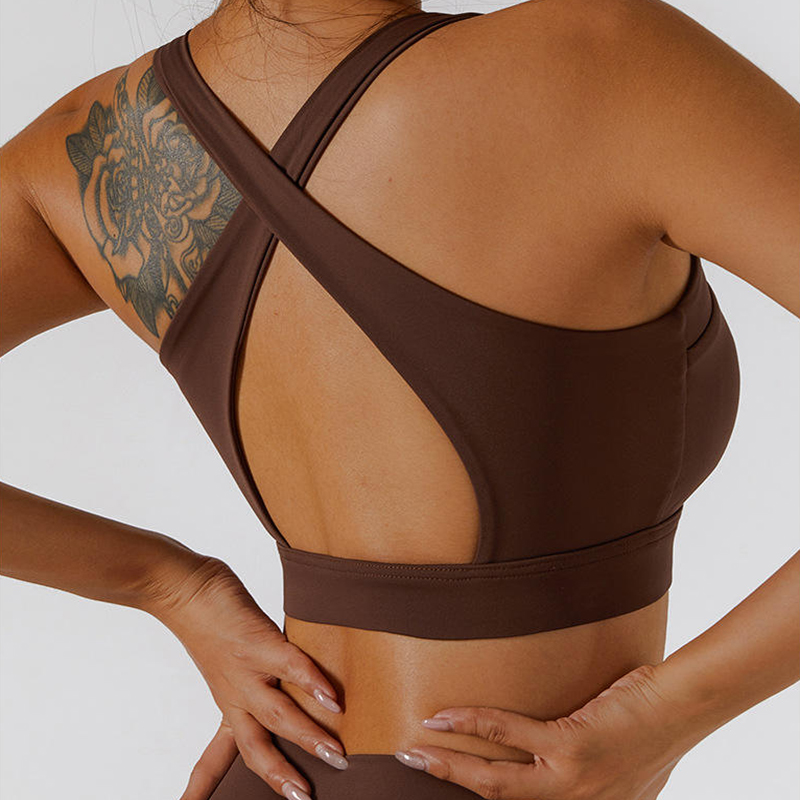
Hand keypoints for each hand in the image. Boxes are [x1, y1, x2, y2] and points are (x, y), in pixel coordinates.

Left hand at [147, 556, 348, 799]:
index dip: (205, 789)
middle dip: (280, 776)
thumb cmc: (209, 619)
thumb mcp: (226, 661)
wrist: (181, 587)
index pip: (216, 758)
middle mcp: (235, 694)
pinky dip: (312, 683)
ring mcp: (246, 670)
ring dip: (308, 737)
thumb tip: (292, 684)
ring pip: (278, 715)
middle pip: (255, 748)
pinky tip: (333, 698)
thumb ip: (257, 676)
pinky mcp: (258, 641)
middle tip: (305, 799)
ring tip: (336, 754)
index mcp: (227, 702)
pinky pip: (290, 666)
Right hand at [394, 664, 698, 799]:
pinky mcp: (572, 747)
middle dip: (447, 783)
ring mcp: (570, 781)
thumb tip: (555, 765)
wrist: (681, 710)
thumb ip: (586, 782)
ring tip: (415, 747)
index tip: (447, 788)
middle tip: (409, 767)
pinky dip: (473, 723)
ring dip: (447, 764)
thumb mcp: (621, 777)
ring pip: (493, 780)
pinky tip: (447, 716)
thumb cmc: (651, 733)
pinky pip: (508, 735)